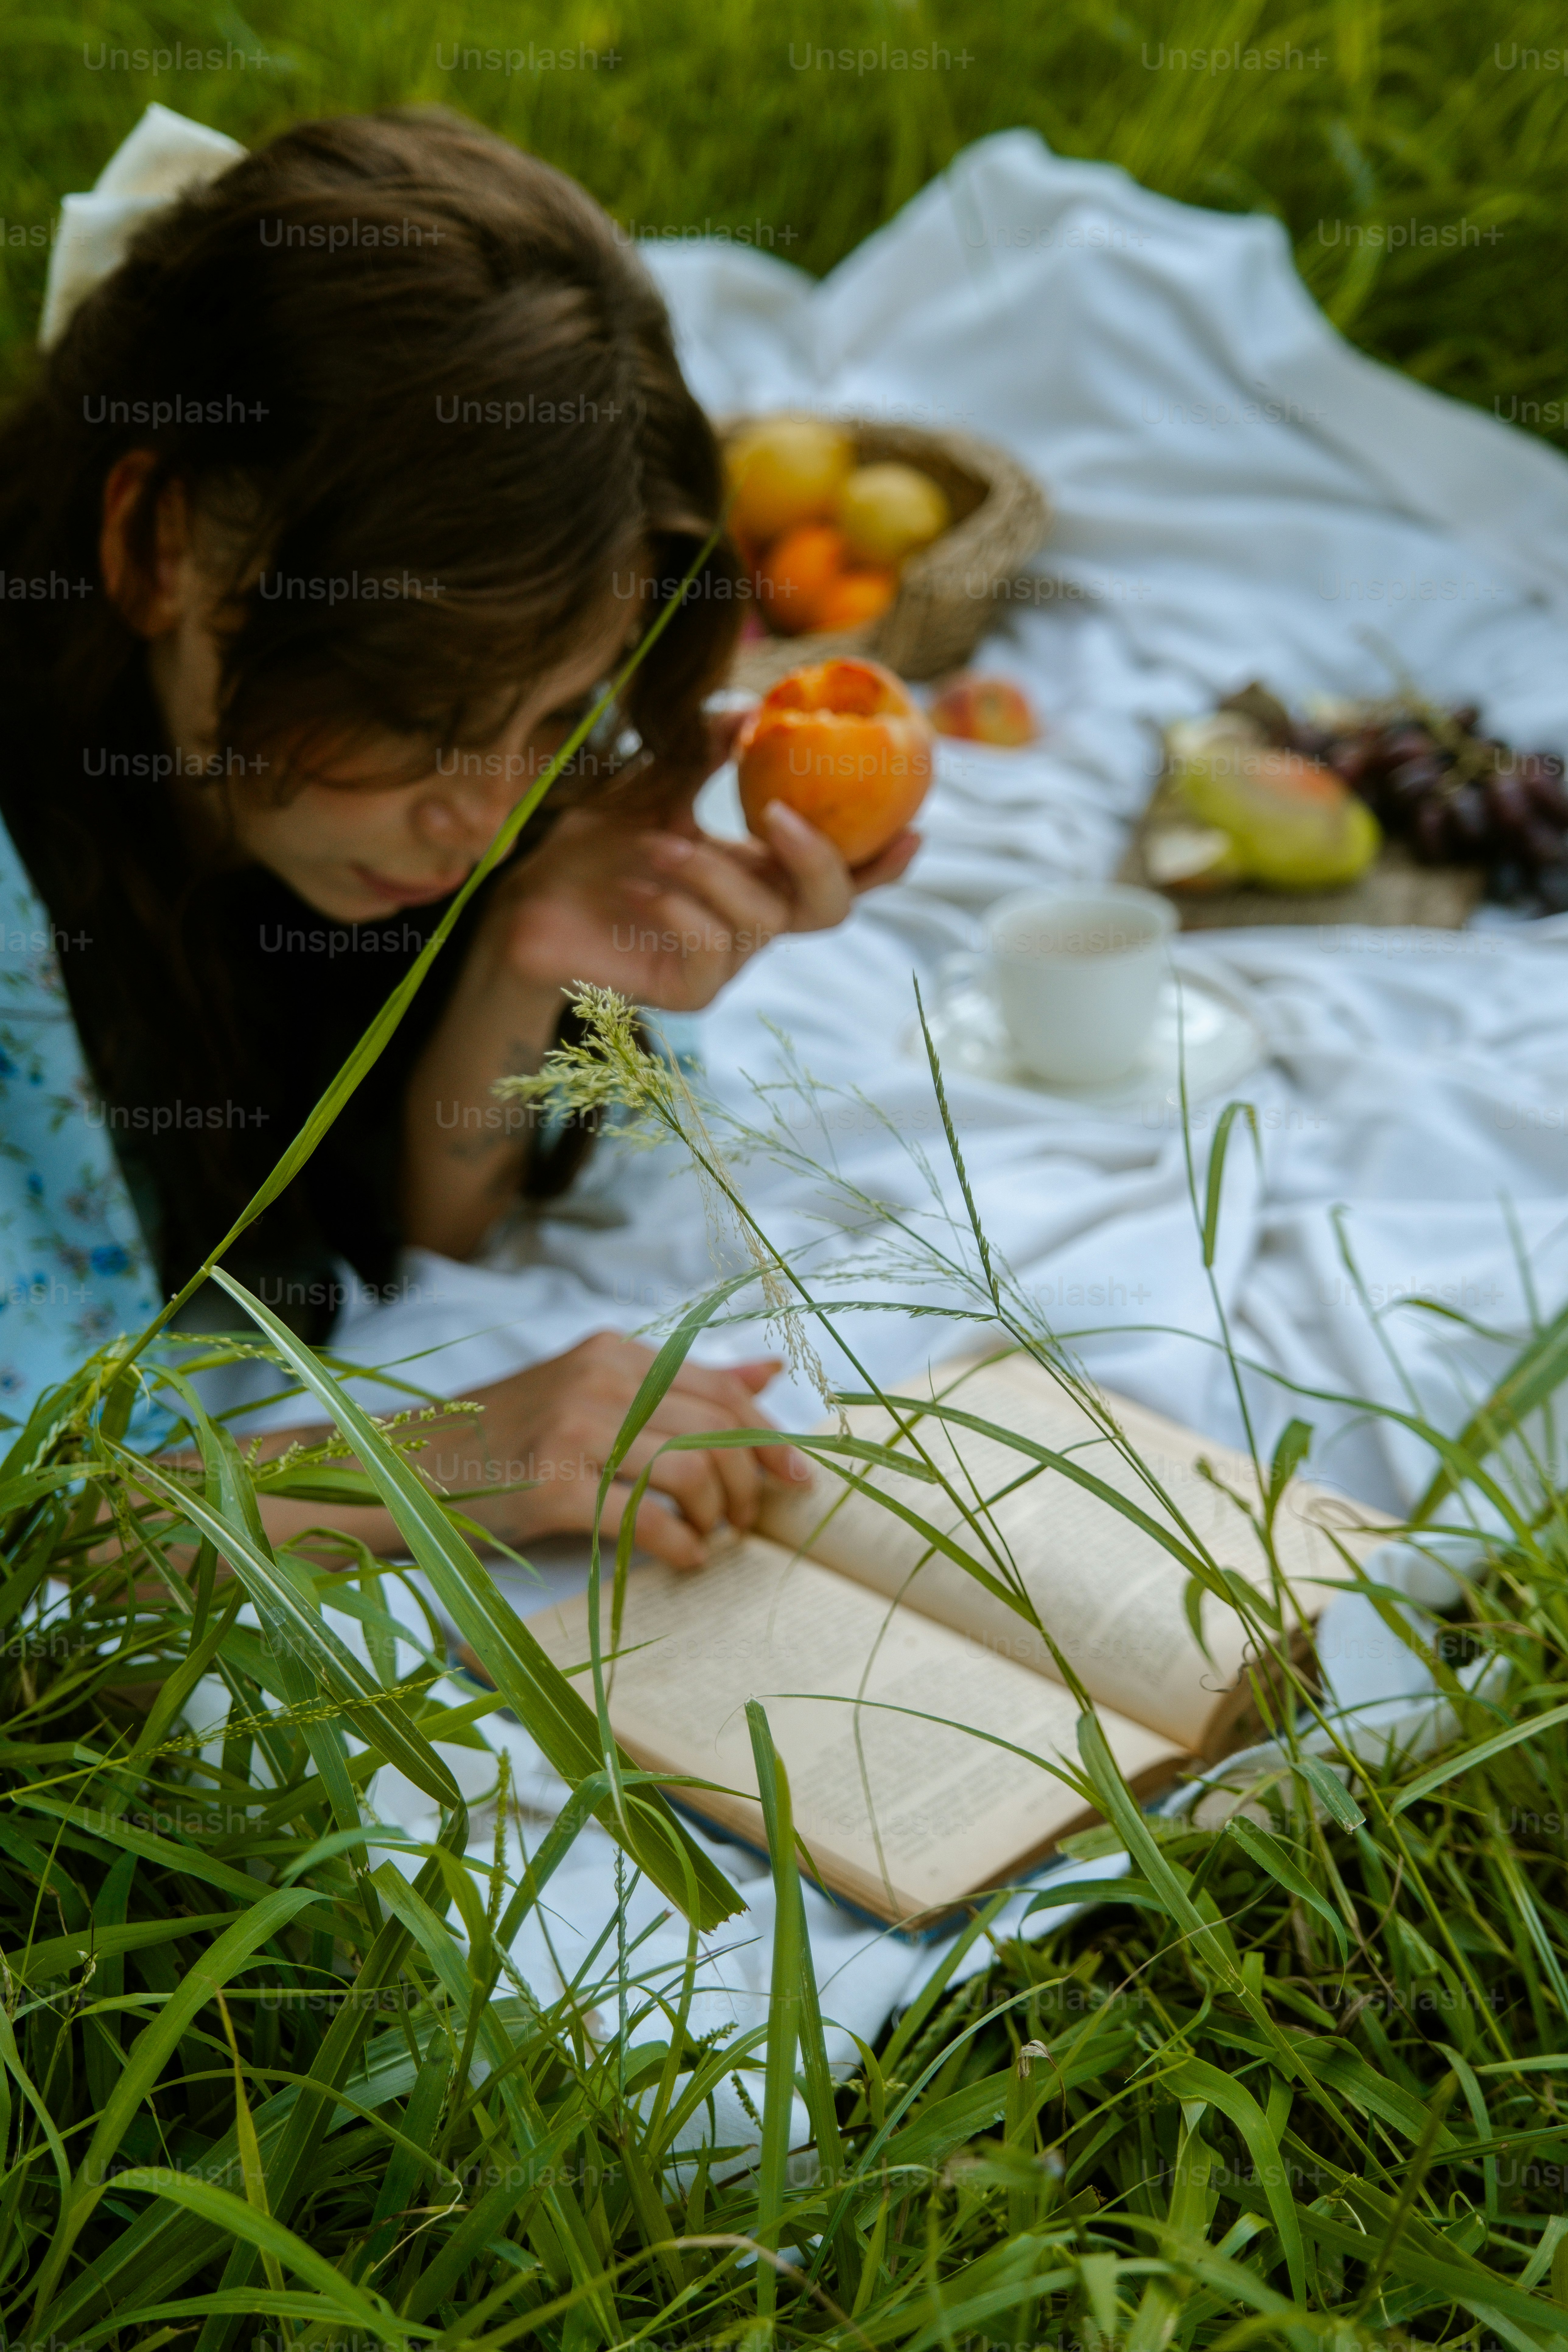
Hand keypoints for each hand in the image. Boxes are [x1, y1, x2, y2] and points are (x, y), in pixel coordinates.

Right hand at [255, 1331, 808, 1570]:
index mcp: (614, 1353)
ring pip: (691, 1470)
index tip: (799, 1478)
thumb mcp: (593, 1392)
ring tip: (711, 1540)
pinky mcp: (552, 1485)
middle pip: (717, 1430)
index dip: (772, 1435)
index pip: (723, 1388)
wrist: (407, 1468)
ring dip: (718, 1517)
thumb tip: (767, 1367)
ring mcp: (574, 1430)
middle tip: (746, 1522)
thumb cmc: (506, 1440)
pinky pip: (648, 1518)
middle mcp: (599, 1379)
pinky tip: (682, 1561)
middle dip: (750, 1484)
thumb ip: (679, 1382)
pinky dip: (681, 1546)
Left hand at [400, 710, 919, 1257]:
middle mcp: (754, 920)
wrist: (527, 907)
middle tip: (777, 816)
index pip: (839, 873)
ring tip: (656, 844)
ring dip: (711, 873)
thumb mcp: (651, 785)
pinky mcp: (691, 992)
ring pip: (763, 920)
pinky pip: (714, 951)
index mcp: (758, 873)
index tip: (915, 828)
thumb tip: (749, 706)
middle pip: (831, 907)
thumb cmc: (590, 849)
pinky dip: (679, 909)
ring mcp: (727, 961)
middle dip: (819, 859)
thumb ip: (702, 750)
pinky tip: (638, 887)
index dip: (882, 860)